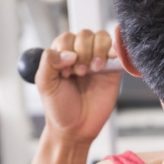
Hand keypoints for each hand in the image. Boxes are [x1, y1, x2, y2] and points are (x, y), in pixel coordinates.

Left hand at [35, 30, 121, 144]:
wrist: (76, 128)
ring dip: (97, 50)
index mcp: (62, 55)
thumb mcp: (45, 84)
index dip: (67, 50)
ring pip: (102, 37)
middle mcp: (80, 55)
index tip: (65, 73)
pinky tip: (108, 61)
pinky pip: (118, 51)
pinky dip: (115, 50)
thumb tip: (70, 53)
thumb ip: (48, 62)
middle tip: (79, 74)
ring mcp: (98, 61)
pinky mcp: (113, 70)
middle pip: (85, 35)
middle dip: (83, 52)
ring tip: (93, 70)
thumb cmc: (59, 107)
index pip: (67, 38)